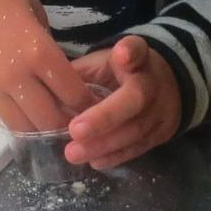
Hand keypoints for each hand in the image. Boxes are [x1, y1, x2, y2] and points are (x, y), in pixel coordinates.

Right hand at [0, 0, 92, 132]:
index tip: (97, 108)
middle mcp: (19, 76)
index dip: (88, 104)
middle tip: (78, 123)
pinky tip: (32, 117)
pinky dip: (22, 122)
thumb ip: (51, 49)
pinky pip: (6, 118)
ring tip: (54, 124)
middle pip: (50, 119)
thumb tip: (61, 76)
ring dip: (43, 130)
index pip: (72, 92)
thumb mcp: (38, 16)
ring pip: (26, 127)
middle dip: (68, 124)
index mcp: (40, 52)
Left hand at [64, 35, 181, 168]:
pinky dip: (115, 156)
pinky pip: (138, 148)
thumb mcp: (104, 63)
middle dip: (105, 117)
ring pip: (135, 130)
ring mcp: (161, 110)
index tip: (122, 55)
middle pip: (135, 99)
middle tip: (75, 131)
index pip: (138, 50)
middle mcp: (153, 83)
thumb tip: (44, 91)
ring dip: (103, 144)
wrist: (166, 87)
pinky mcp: (162, 134)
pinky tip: (94, 161)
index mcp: (138, 58)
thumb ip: (80, 74)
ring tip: (74, 153)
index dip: (131, 52)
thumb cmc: (122, 72)